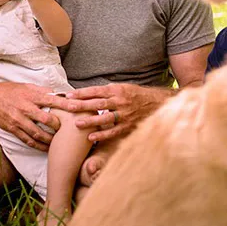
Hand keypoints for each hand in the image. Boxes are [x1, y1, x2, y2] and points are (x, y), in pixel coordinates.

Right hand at [0, 81, 62, 150]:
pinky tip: (46, 148)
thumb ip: (41, 90)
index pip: (51, 100)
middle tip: (68, 129)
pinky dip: (38, 146)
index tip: (77, 107)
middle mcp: (25, 108)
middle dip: (58, 125)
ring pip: (37, 133)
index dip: (65, 105)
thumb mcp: (26, 86)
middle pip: (46, 119)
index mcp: (30, 96)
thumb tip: (56, 93)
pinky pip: (27, 140)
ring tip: (59, 143)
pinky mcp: (12, 129)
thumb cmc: (9, 90)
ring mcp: (18, 120)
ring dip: (50, 140)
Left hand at [47, 83, 171, 142]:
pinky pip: (113, 131)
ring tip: (76, 123)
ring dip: (90, 120)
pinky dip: (102, 135)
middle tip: (68, 106)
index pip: (96, 90)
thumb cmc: (136, 95)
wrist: (158, 104)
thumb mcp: (123, 88)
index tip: (69, 94)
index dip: (82, 92)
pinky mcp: (128, 125)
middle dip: (82, 105)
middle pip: (98, 103)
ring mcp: (124, 114)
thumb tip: (88, 94)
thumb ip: (107, 92)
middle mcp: (120, 101)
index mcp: (117, 90)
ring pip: (104, 117)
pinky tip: (91, 138)